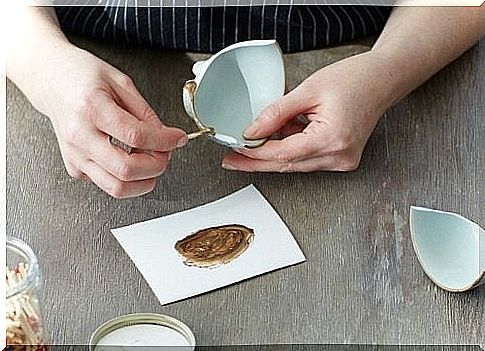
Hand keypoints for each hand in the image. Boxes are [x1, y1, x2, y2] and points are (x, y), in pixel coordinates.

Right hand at [32, 47, 186, 197]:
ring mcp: (74, 155)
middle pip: (126, 169)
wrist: (50, 79)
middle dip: (157, 165)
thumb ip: (145, 113)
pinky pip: (107, 184)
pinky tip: (130, 160)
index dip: (165, 141)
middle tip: (166, 152)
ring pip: (116, 187)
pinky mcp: (74, 167)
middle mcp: (79, 136)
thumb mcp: (120, 83)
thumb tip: (167, 137)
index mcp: (92, 108)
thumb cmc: (81, 76)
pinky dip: (127, 178)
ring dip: (144, 180)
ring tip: (151, 161)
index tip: (178, 139)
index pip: (137, 137)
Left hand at [222, 51, 392, 172]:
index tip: (236, 149)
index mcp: (332, 139)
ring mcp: (342, 161)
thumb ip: (276, 112)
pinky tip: (282, 134)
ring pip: (295, 163)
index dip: (256, 153)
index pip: (283, 154)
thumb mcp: (308, 90)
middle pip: (287, 165)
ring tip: (260, 135)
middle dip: (258, 161)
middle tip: (233, 158)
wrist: (382, 80)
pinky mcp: (341, 159)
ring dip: (274, 152)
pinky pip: (307, 158)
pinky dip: (290, 148)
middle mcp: (339, 156)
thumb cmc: (354, 79)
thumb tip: (252, 131)